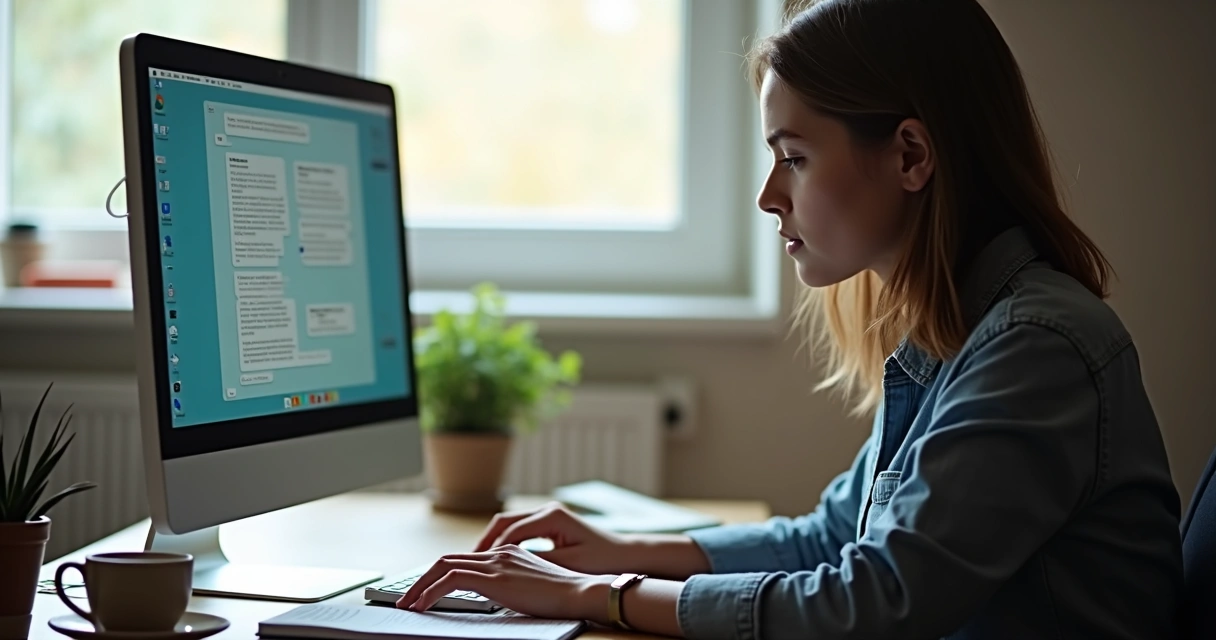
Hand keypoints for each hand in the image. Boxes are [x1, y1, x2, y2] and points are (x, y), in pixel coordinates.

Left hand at [395, 544, 610, 621]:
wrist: (580, 592)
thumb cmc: (564, 596)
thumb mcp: (532, 587)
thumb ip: (511, 585)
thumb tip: (496, 598)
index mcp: (507, 553)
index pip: (463, 559)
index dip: (439, 574)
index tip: (426, 591)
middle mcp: (498, 552)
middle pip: (447, 559)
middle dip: (421, 580)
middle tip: (407, 599)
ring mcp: (496, 562)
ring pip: (444, 566)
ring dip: (419, 586)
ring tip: (407, 605)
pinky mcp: (494, 578)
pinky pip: (451, 580)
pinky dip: (430, 592)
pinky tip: (423, 606)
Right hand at [473, 502, 629, 575]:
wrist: (624, 555)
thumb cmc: (601, 560)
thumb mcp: (568, 564)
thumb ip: (538, 563)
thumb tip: (508, 568)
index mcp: (551, 516)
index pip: (511, 531)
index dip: (492, 550)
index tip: (476, 565)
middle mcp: (547, 509)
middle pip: (504, 522)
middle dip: (485, 542)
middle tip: (467, 562)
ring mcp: (547, 514)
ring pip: (509, 525)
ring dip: (493, 542)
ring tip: (477, 561)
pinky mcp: (549, 523)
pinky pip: (519, 530)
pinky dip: (505, 543)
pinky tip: (497, 559)